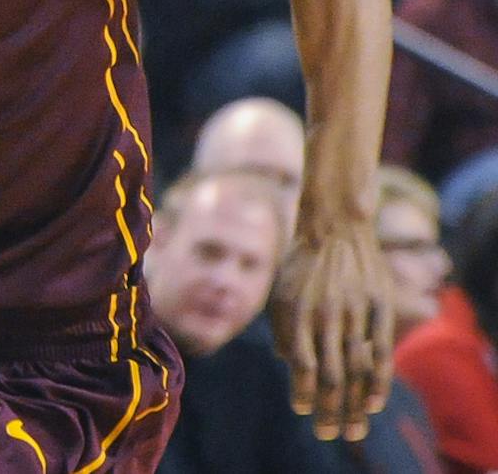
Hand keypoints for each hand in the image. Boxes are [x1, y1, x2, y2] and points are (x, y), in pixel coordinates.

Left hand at [271, 223, 393, 441]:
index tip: (302, 410)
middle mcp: (326, 314)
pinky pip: (380, 350)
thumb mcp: (282, 292)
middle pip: (329, 372)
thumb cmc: (302, 264)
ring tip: (353, 428)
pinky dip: (377, 379)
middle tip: (327, 433)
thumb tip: (288, 362)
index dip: (301, 389)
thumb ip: (283, 328)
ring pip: (356, 367)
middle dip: (328, 408)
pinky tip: (373, 402)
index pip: (301, 361)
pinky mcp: (379, 307)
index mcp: (297, 312)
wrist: (335, 227)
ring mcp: (354, 311)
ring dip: (353, 402)